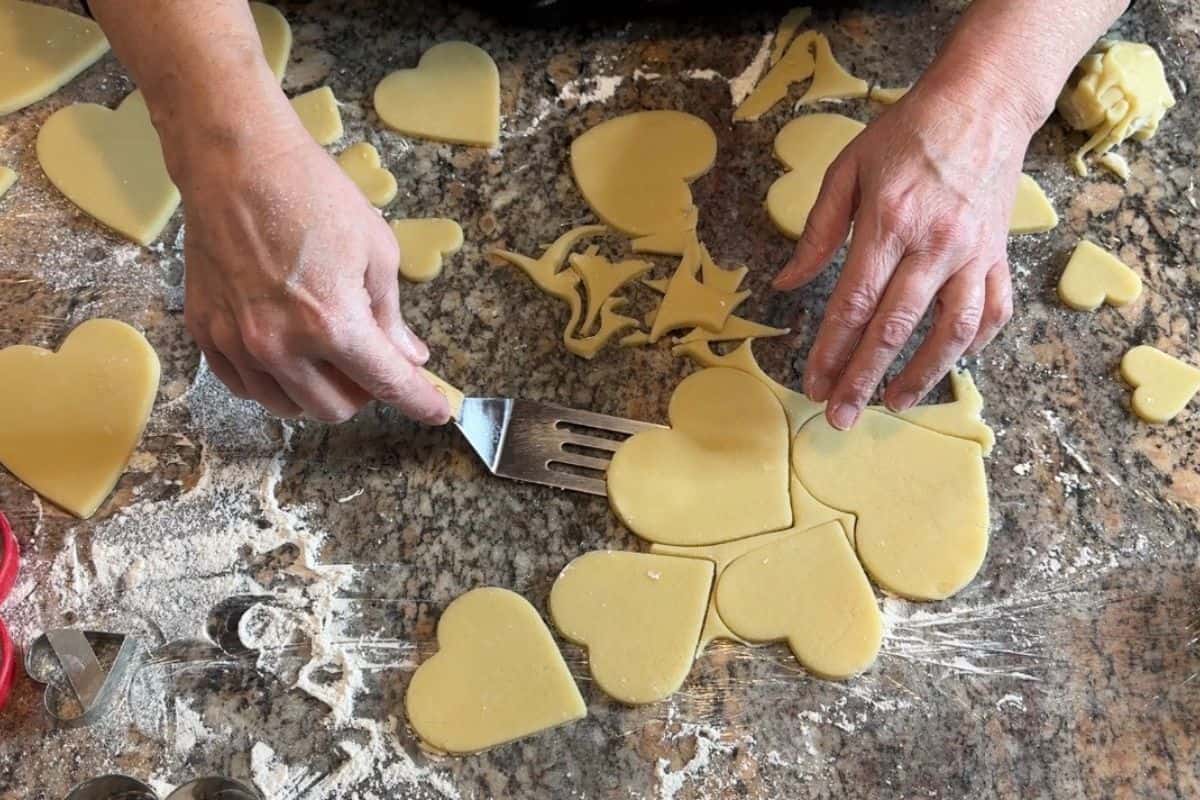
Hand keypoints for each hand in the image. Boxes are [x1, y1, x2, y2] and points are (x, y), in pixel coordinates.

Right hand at [175, 126, 449, 424]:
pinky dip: (274, 382)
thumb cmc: (311, 194)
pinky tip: (289, 353)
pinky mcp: (206, 332)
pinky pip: (245, 387)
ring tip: (329, 356)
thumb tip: (409, 355)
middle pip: (334, 409)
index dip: (418, 402)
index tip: (435, 412)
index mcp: (332, 323)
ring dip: (317, 392)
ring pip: (287, 407)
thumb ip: (390, 315)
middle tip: (370, 361)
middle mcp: (280, 344)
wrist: (235, 161)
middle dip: (362, 393)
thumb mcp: (375, 250)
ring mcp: (237, 342)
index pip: (385, 384)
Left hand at [772, 86, 1032, 429]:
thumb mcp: (848, 169)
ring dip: (921, 375)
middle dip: (863, 377)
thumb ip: (817, 232)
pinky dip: (974, 344)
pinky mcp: (999, 254)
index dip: (831, 350)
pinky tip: (949, 363)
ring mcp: (973, 253)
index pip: (854, 303)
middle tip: (841, 416)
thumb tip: (786, 284)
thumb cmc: (907, 134)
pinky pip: (993, 311)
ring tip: (893, 403)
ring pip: (951, 331)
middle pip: (894, 328)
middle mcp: (936, 244)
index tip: (813, 383)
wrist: (982, 103)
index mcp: (890, 222)